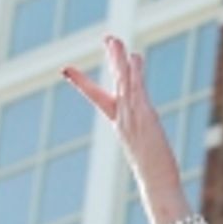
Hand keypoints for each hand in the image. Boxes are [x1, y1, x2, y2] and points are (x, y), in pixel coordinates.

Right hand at [63, 37, 185, 214]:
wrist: (157, 185)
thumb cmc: (154, 174)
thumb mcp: (144, 152)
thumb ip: (141, 142)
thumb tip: (144, 140)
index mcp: (120, 125)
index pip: (98, 99)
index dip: (83, 84)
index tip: (65, 70)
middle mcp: (123, 118)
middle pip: (114, 83)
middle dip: (112, 60)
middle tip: (108, 38)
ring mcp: (132, 117)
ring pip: (124, 82)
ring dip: (120, 59)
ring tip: (115, 40)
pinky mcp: (145, 118)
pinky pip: (138, 90)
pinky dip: (135, 73)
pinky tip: (134, 58)